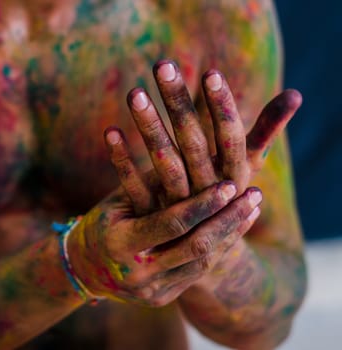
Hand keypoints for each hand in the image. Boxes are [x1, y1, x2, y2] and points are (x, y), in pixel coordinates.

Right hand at [66, 181, 261, 306]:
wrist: (84, 269)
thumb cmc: (100, 225)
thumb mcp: (118, 202)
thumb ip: (151, 186)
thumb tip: (190, 152)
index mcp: (121, 244)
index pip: (171, 224)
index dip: (202, 204)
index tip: (230, 184)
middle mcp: (139, 273)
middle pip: (195, 247)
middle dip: (228, 220)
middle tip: (254, 195)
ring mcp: (152, 290)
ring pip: (202, 263)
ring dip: (230, 234)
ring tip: (252, 208)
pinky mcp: (163, 298)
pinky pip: (198, 272)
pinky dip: (219, 248)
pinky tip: (235, 227)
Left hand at [104, 60, 300, 213]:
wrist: (204, 255)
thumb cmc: (224, 197)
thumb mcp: (245, 166)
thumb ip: (265, 130)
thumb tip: (294, 94)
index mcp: (234, 178)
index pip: (231, 138)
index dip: (222, 107)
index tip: (211, 72)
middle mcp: (208, 194)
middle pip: (193, 144)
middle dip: (178, 104)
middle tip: (163, 65)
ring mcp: (179, 208)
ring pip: (164, 164)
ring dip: (150, 127)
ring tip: (134, 92)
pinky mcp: (151, 218)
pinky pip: (134, 187)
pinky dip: (121, 159)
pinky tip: (110, 130)